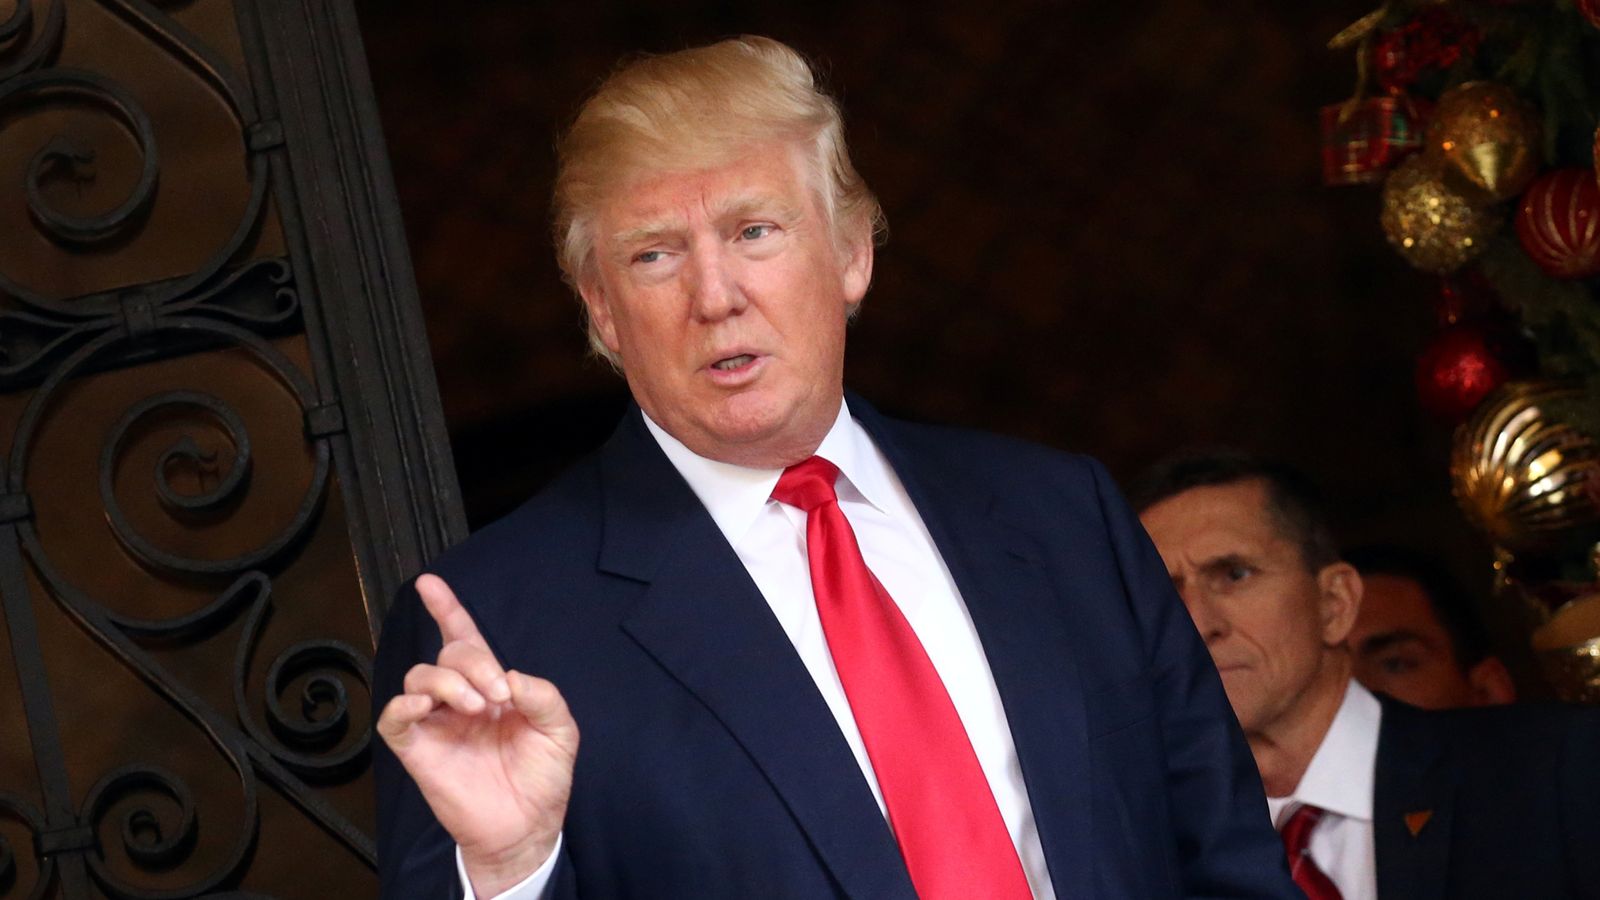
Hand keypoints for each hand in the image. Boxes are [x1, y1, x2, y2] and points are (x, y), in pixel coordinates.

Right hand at [377, 574, 578, 896]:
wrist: (527, 826)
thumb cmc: (543, 777)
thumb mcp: (560, 730)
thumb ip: (544, 695)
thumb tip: (510, 677)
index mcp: (492, 686)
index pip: (464, 638)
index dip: (447, 608)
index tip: (430, 583)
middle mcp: (460, 698)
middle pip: (450, 652)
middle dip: (474, 662)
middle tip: (498, 694)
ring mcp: (436, 722)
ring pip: (421, 674)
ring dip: (449, 680)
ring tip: (476, 707)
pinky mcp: (417, 748)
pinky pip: (396, 715)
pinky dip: (407, 702)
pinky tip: (428, 704)